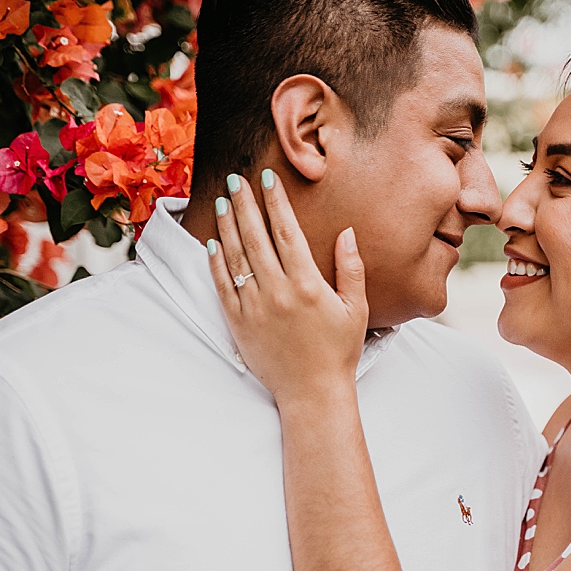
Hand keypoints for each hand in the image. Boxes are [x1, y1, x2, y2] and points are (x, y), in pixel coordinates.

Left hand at [207, 169, 368, 403]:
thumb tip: (347, 232)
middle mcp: (277, 291)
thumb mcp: (356, 308)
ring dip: (228, 226)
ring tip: (225, 201)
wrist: (312, 391)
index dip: (276, 202)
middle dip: (246, 204)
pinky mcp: (238, 322)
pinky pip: (223, 286)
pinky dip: (216, 263)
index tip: (268, 179)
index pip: (287, 232)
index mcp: (308, 285)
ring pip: (236, 257)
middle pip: (256, 237)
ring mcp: (254, 307)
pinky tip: (214, 243)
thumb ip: (350, 268)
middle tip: (237, 179)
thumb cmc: (339, 350)